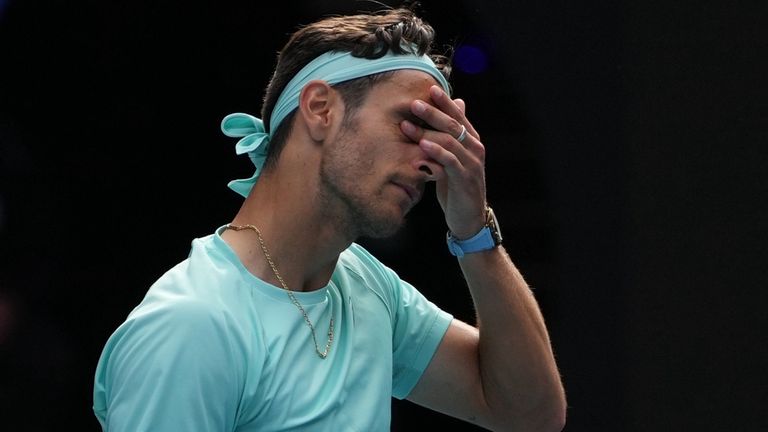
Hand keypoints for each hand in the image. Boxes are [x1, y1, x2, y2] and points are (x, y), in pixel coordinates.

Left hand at [400, 85, 486, 238]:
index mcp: (472, 141)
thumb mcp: (453, 160)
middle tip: (413, 104)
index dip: (444, 102)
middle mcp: (475, 149)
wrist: (468, 218)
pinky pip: (450, 161)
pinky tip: (422, 146)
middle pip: (453, 125)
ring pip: (449, 141)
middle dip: (432, 113)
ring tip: (408, 126)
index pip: (458, 116)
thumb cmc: (457, 187)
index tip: (428, 89)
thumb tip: (455, 107)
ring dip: (426, 133)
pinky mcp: (465, 179)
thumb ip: (451, 137)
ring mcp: (472, 164)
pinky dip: (436, 152)